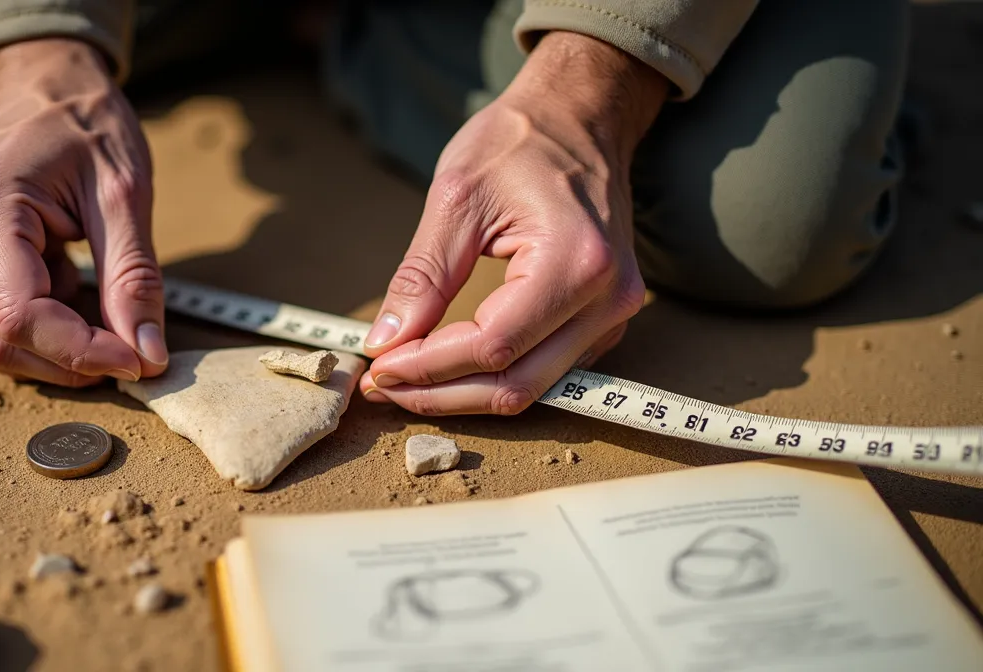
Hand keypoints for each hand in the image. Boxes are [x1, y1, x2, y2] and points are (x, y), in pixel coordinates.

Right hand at [0, 39, 167, 385]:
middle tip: (128, 351)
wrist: (41, 78)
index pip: (20, 316)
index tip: (136, 361)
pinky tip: (71, 290)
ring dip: (50, 351)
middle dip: (67, 362)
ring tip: (98, 311)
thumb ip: (135, 278)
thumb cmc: (85, 121)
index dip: (80, 353)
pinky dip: (37, 329)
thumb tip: (147, 355)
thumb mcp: (126, 193)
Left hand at [359, 32, 666, 414]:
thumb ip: (422, 277)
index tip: (379, 367)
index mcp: (575, 261)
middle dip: (440, 393)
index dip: (428, 367)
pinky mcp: (603, 323)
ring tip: (405, 381)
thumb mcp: (455, 198)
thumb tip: (385, 342)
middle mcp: (607, 299)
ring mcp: (613, 316)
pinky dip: (491, 378)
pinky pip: (544, 372)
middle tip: (383, 385)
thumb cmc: (519, 141)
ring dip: (463, 394)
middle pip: (513, 383)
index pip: (491, 345)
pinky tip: (446, 368)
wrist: (580, 118)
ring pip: (530, 389)